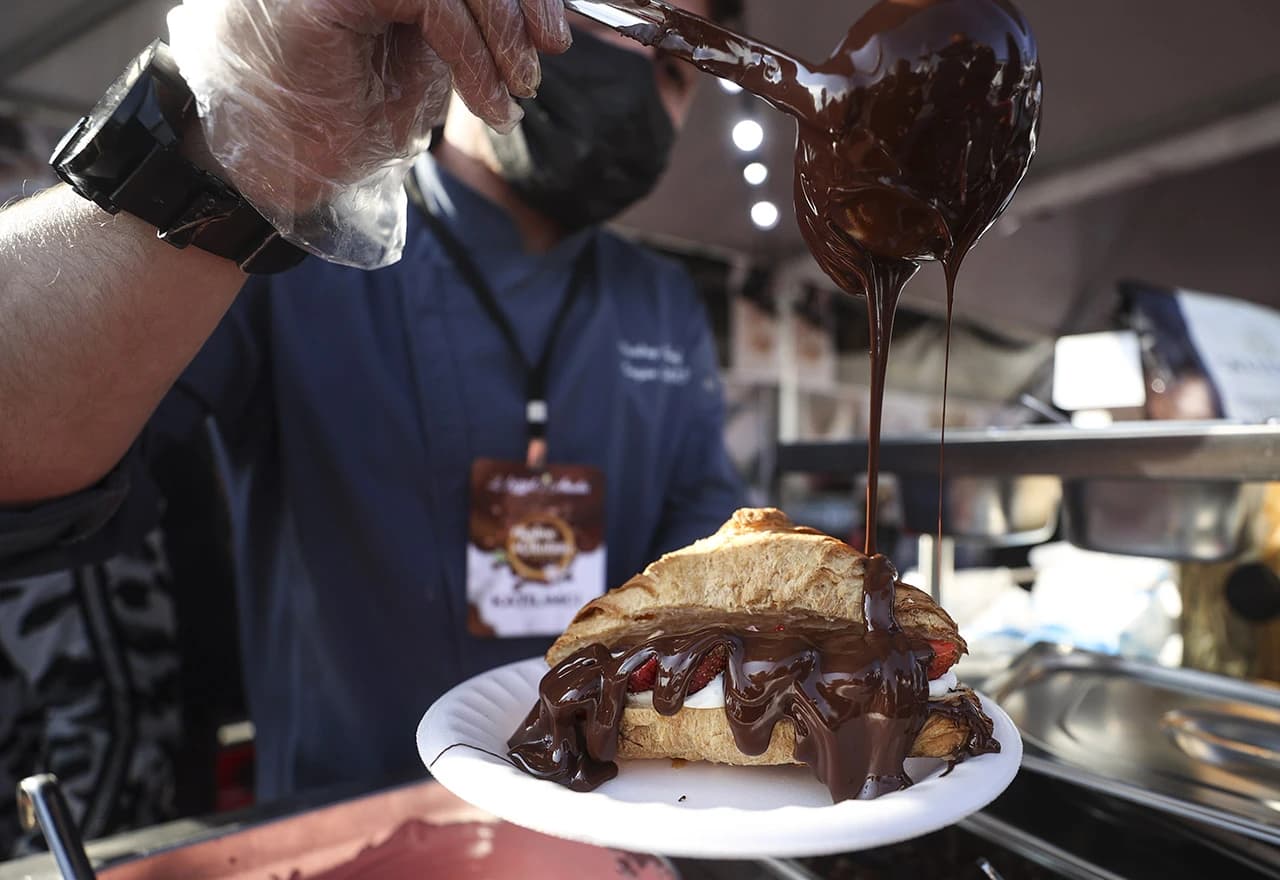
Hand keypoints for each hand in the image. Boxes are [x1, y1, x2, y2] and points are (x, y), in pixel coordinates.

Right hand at [167, 0, 571, 266]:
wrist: (271, 170)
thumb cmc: (336, 122)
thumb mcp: (418, 62)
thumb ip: (461, 24)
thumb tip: (529, 13)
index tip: (551, 37)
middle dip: (520, 3)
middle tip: (545, 58)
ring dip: (501, 32)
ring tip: (515, 92)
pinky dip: (474, 51)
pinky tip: (487, 100)